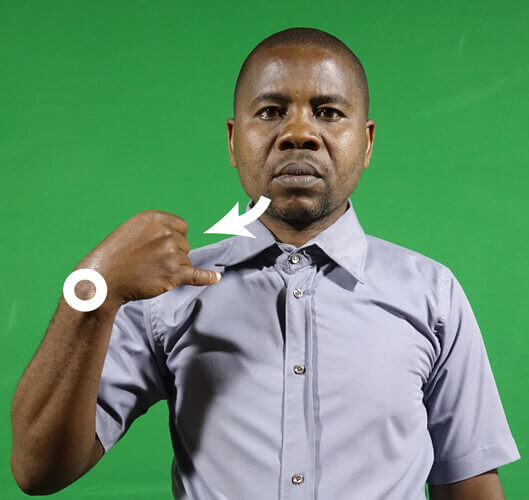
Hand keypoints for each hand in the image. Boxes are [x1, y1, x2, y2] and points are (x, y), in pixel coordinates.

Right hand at [74, 210, 220, 305]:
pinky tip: (216, 278)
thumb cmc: (115, 255)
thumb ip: (158, 228)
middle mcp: (165, 233)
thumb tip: (182, 237)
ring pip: (186, 261)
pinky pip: (196, 275)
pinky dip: (207, 277)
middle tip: (148, 261)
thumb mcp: (134, 228)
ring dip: (173, 268)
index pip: (182, 227)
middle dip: (171, 254)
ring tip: (149, 271)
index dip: (173, 238)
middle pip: (184, 245)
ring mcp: (171, 254)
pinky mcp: (173, 275)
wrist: (102, 279)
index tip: (158, 247)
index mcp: (156, 218)